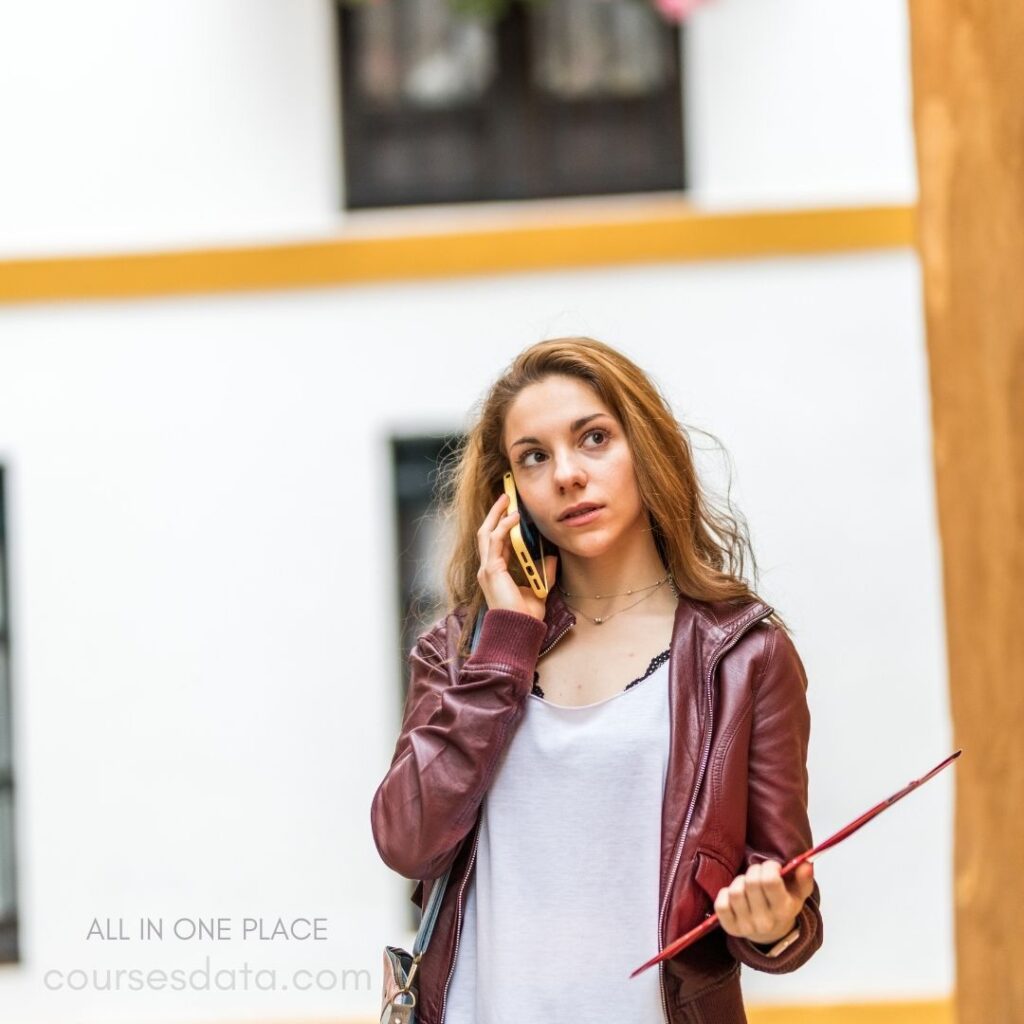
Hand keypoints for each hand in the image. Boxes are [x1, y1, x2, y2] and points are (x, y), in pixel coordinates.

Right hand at [476, 492, 557, 621]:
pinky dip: (503, 526)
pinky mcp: (491, 569)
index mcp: (496, 572)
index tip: (511, 510)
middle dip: (495, 513)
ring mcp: (487, 568)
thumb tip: (552, 556)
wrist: (519, 629)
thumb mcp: (539, 588)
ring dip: (496, 514)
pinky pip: (495, 540)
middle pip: (486, 532)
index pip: (496, 542)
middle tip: (506, 496)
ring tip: (508, 500)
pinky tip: (514, 517)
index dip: (502, 524)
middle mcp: (488, 568)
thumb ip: (544, 572)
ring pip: (486, 532)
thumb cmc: (525, 615)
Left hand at [714, 860, 812, 945]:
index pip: (770, 881)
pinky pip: (720, 905)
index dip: (769, 867)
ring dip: (739, 882)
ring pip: (735, 892)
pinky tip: (734, 894)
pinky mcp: (730, 927)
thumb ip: (804, 878)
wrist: (772, 931)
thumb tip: (806, 864)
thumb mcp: (798, 893)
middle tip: (758, 873)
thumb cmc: (783, 904)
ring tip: (747, 884)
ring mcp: (746, 927)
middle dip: (754, 871)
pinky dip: (725, 894)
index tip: (772, 867)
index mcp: (784, 911)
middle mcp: (765, 922)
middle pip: (751, 883)